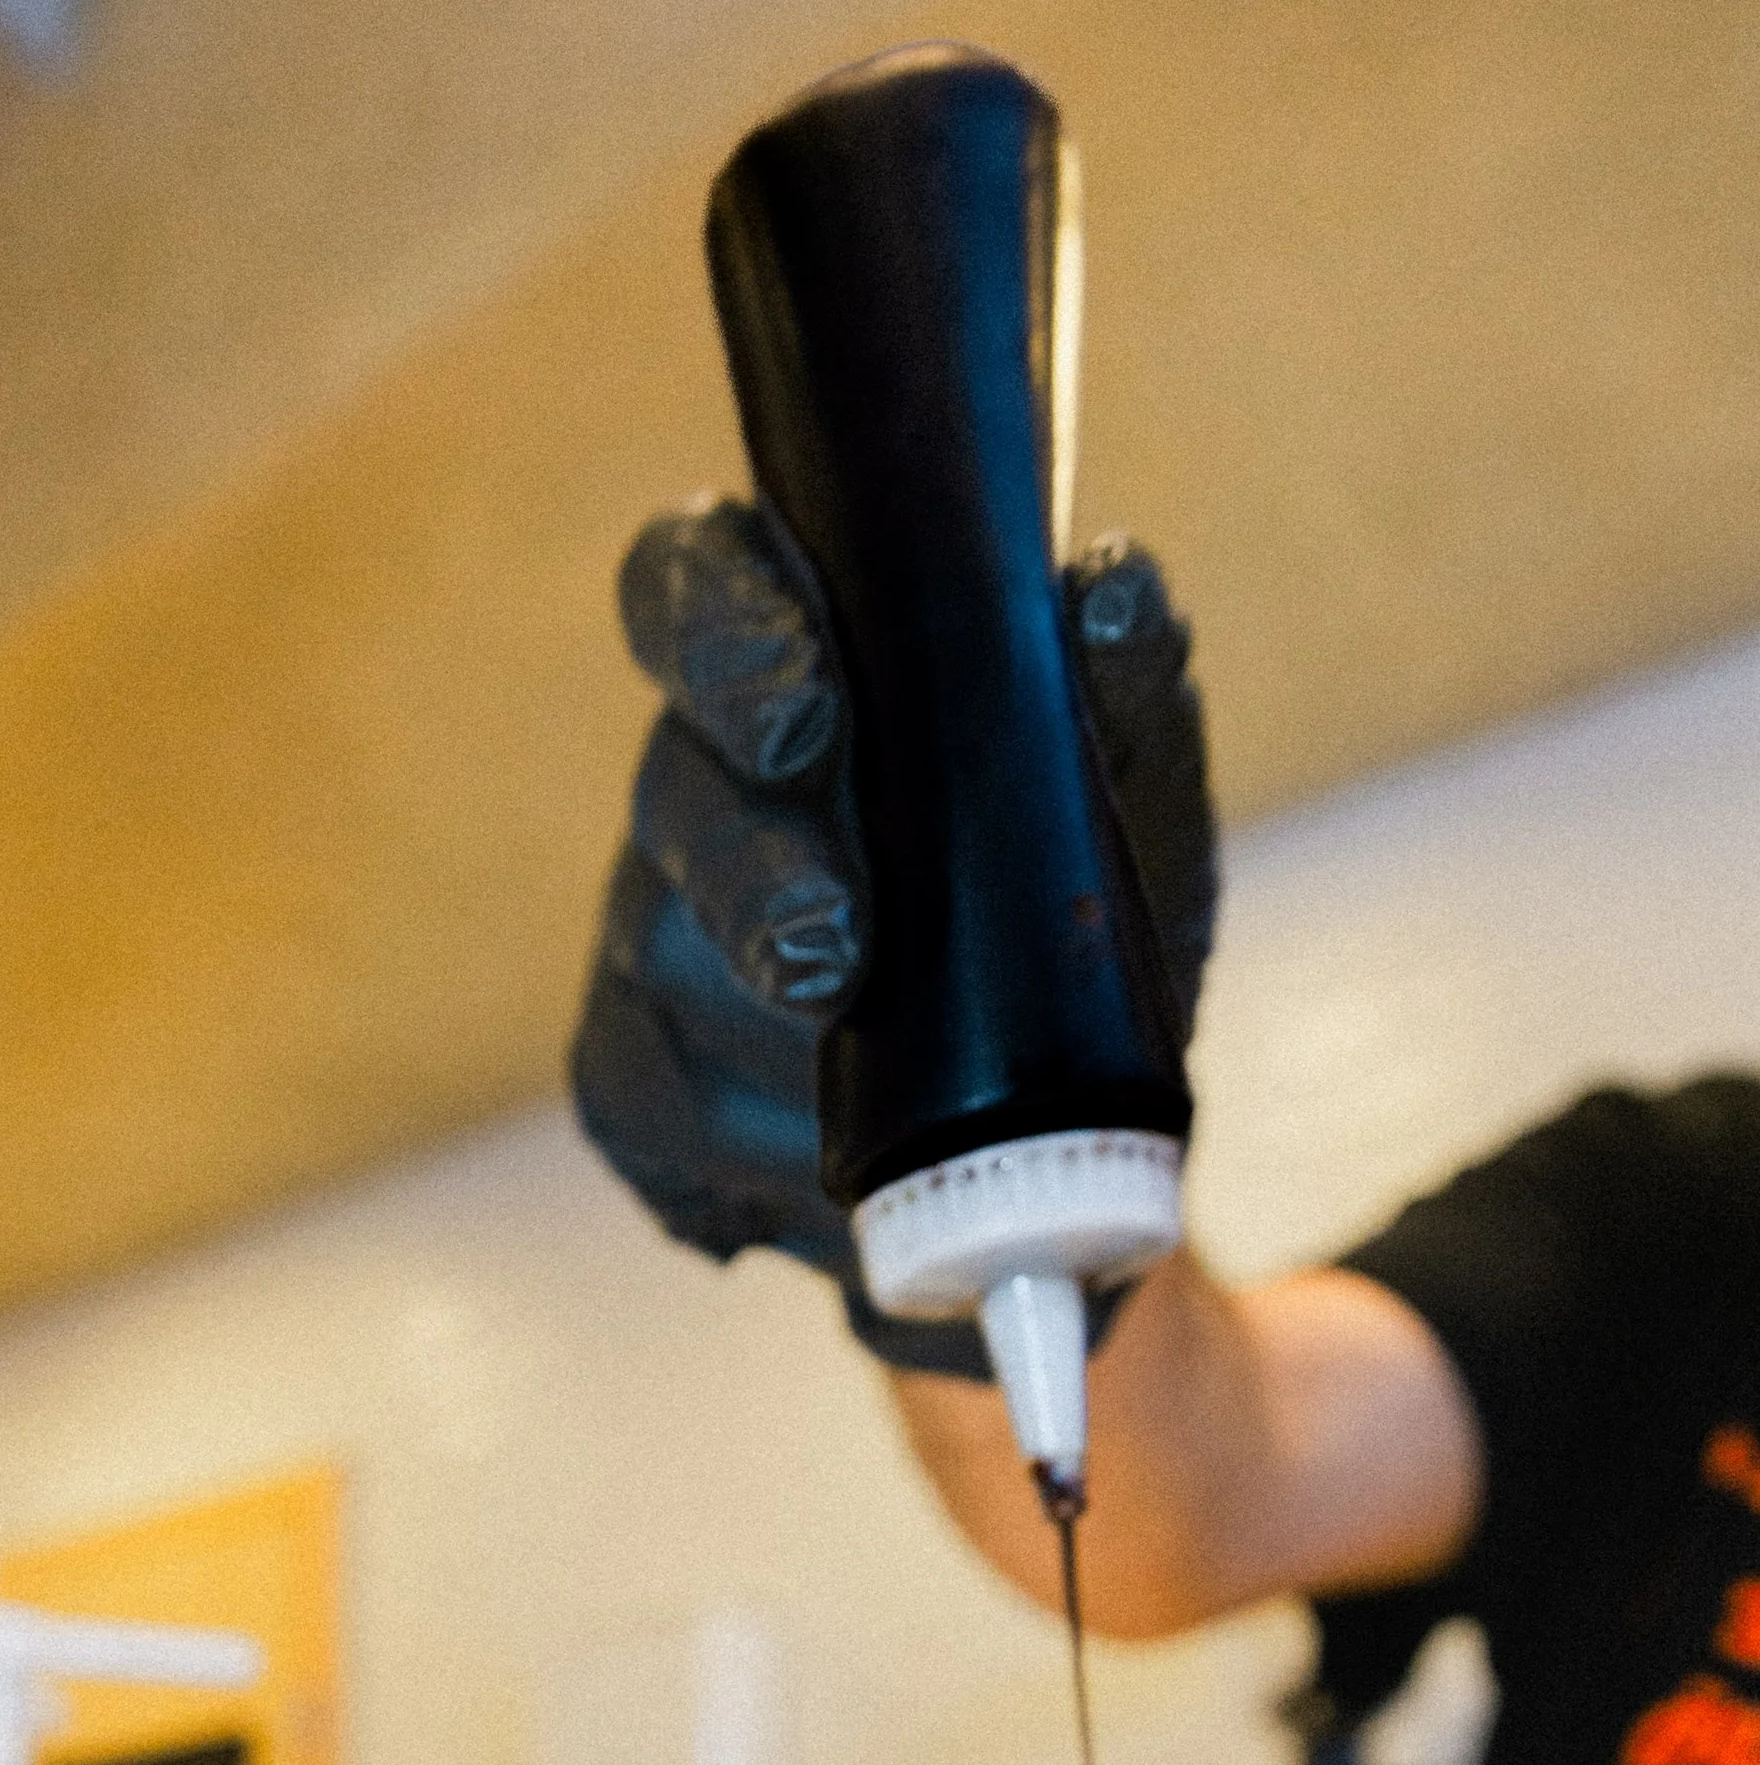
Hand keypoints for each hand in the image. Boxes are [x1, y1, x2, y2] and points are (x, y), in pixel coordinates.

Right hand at [568, 501, 1218, 1370]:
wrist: (1058, 1163)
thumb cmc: (1077, 943)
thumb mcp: (1133, 828)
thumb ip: (1125, 708)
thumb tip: (1119, 599)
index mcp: (803, 666)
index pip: (699, 587)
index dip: (722, 628)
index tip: (802, 712)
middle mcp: (705, 781)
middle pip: (674, 787)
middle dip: (750, 871)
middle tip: (830, 951)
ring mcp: (652, 931)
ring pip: (663, 959)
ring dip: (768, 1038)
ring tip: (870, 1098)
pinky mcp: (631, 1073)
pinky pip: (652, 1100)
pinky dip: (744, 1147)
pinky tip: (807, 1176)